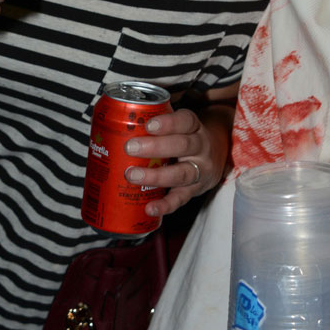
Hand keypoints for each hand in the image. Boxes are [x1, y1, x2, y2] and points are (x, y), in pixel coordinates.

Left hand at [123, 95, 235, 217]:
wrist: (215, 158)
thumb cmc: (185, 139)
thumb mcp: (179, 126)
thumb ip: (156, 123)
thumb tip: (114, 123)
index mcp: (194, 128)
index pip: (186, 121)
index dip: (168, 123)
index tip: (148, 125)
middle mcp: (200, 148)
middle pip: (182, 146)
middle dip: (155, 147)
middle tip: (129, 147)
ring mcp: (199, 171)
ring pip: (182, 174)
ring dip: (156, 176)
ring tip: (132, 176)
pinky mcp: (194, 191)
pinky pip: (181, 199)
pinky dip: (165, 205)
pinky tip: (150, 208)